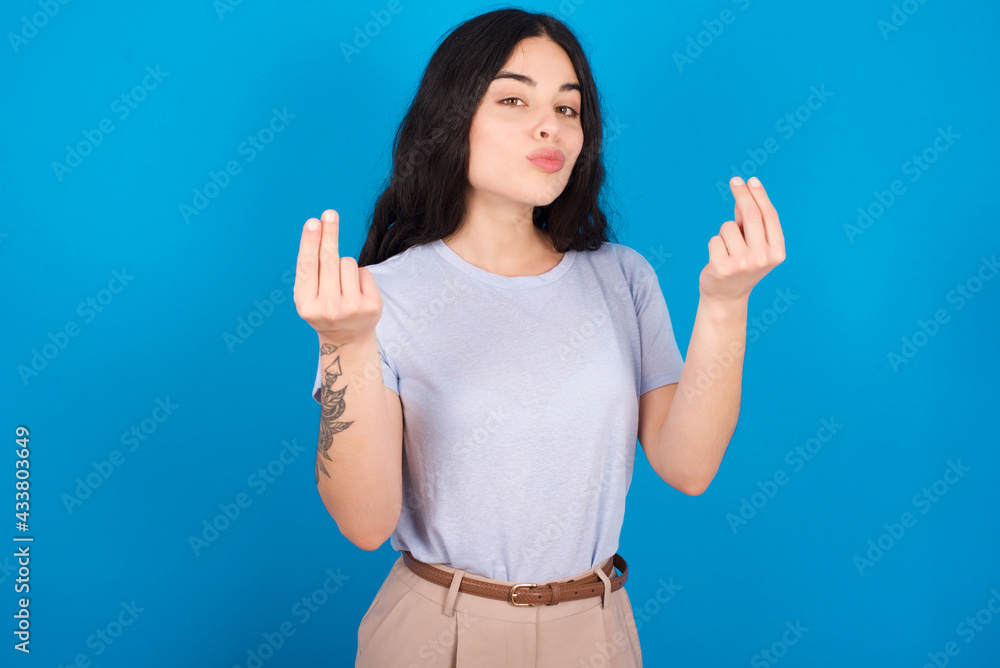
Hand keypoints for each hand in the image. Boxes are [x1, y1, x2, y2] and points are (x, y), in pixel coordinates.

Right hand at [293, 209, 382, 344]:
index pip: (308, 267)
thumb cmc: (324, 308)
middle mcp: (329, 309)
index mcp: (307, 306)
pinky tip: (356, 291)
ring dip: (344, 266)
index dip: (310, 242)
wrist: (347, 339)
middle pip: (329, 260)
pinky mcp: (372, 306)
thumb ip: (310, 269)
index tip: (313, 222)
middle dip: (329, 234)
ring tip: (342, 286)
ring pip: (348, 262)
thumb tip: (318, 228)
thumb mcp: (309, 295)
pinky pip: (364, 271)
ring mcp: (352, 309)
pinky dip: (359, 276)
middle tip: (329, 213)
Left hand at [699, 176, 785, 303]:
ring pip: (728, 227)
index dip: (759, 195)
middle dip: (742, 194)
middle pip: (751, 215)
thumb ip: (749, 222)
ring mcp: (743, 263)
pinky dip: (714, 245)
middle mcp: (763, 257)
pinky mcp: (723, 267)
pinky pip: (714, 239)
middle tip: (734, 181)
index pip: (768, 216)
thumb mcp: (752, 244)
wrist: (726, 297)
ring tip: (727, 251)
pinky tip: (718, 259)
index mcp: (777, 252)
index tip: (750, 180)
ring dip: (724, 233)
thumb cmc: (740, 266)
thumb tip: (744, 195)